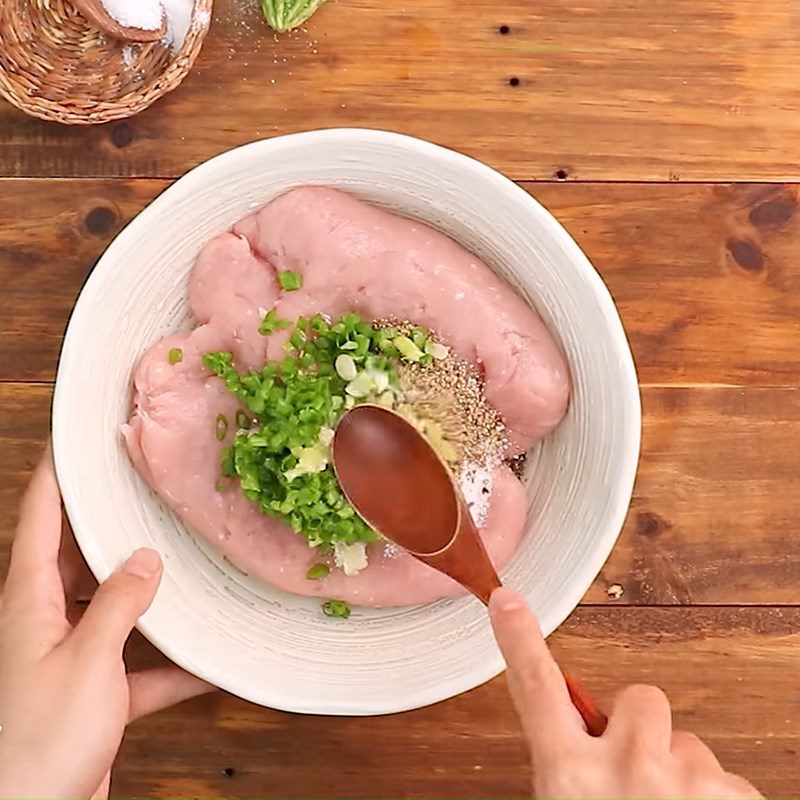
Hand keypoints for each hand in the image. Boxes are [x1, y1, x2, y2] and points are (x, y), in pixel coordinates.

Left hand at [0, 448, 213, 798]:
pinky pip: (139, 667)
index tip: (73, 443)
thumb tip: (145, 560)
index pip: (39, 521)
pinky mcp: (93, 695)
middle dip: (113, 531)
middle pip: (80, 560)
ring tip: (189, 568)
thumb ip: (119, 605)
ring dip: (151, 598)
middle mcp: (46, 624)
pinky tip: (209, 661)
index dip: (54, 478)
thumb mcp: (88, 662)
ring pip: (114, 610)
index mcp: (29, 604)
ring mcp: (70, 659)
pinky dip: (172, 665)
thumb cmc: (38, 742)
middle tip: (151, 498)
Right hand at [489, 588, 761, 799]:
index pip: (534, 690)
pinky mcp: (734, 797)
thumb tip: (581, 734)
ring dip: (686, 776)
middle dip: (644, 730)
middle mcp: (624, 770)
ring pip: (691, 744)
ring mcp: (682, 782)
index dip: (518, 639)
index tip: (507, 600)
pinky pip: (730, 779)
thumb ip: (571, 771)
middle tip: (639, 777)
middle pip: (640, 700)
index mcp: (569, 777)